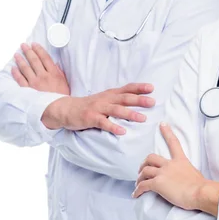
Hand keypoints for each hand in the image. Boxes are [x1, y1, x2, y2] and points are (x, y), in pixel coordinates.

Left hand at [12, 43, 69, 94]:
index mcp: (54, 73)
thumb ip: (59, 73)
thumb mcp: (65, 83)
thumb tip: (54, 64)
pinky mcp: (29, 90)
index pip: (45, 58)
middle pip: (34, 60)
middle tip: (23, 45)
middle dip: (28, 51)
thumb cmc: (63, 98)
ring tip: (17, 54)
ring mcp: (35, 83)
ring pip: (26, 68)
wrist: (58, 109)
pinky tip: (13, 68)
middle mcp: (43, 76)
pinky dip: (16, 73)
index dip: (39, 50)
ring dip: (21, 60)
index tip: (34, 45)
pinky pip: (20, 79)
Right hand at [41, 83, 155, 133]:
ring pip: (116, 110)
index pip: (126, 89)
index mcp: (110, 94)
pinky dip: (113, 127)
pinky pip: (103, 123)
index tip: (152, 88)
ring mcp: (98, 108)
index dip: (139, 87)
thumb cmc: (89, 105)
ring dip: (130, 114)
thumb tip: (137, 102)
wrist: (66, 109)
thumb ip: (118, 100)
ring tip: (143, 118)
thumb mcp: (104, 99)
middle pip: (125, 98)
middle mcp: (106, 99)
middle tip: (152, 102)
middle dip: (139, 100)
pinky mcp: (90, 118)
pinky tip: (122, 132)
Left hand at [133, 123, 218, 215]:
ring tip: (138, 184)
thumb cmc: (201, 186)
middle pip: (151, 158)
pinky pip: (143, 185)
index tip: (162, 124)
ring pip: (145, 171)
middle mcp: (169, 164)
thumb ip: (186, 172)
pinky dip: (138, 190)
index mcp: (180, 160)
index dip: (167, 132)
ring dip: (140, 177)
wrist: (200, 192)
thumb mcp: (194, 173)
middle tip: (142, 170)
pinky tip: (136, 194)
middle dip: (144, 163)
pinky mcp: (157, 183)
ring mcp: (162, 173)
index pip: (173, 143)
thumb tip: (186, 178)